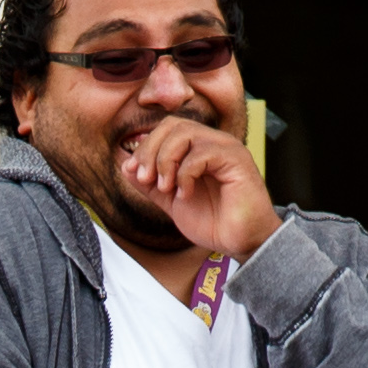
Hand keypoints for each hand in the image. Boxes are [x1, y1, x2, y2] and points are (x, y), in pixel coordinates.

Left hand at [110, 109, 282, 266]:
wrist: (242, 242)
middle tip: (146, 179)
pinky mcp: (236, 160)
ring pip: (186, 133)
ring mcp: (226, 148)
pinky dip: (185, 173)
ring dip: (166, 161)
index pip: (165, 129)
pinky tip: (185, 194)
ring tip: (165, 188)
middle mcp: (213, 142)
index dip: (145, 148)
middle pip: (173, 125)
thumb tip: (126, 166)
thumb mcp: (171, 202)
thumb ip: (150, 184)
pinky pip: (202, 153)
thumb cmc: (215, 222)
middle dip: (151, 151)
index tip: (135, 175)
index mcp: (198, 148)